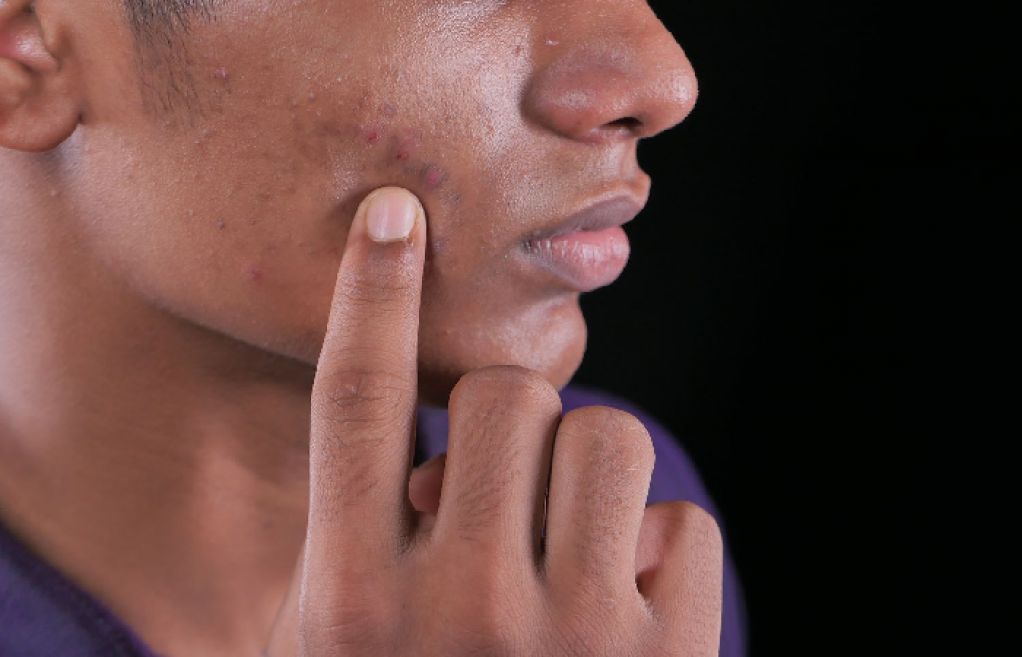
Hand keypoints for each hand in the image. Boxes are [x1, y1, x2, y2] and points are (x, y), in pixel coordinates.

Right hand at [264, 187, 722, 655]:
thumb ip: (357, 531)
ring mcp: (573, 640)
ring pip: (606, 434)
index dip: (372, 295)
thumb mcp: (337, 629)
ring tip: (562, 542)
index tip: (393, 213)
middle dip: (510, 421)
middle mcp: (459, 618)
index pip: (355, 407)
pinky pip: (682, 518)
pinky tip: (620, 604)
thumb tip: (436, 454)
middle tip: (501, 492)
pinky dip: (653, 545)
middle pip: (506, 395)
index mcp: (353, 603)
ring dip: (585, 467)